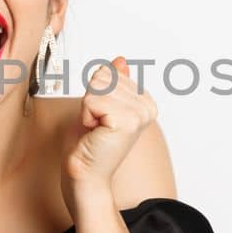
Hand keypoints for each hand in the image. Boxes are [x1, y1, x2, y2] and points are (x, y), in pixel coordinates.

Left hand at [63, 56, 157, 196]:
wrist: (85, 172)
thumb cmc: (89, 142)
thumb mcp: (100, 105)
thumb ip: (113, 82)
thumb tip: (121, 60)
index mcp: (145, 101)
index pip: (110, 72)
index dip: (96, 94)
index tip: (102, 117)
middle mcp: (147, 107)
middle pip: (103, 77)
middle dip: (91, 100)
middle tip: (97, 125)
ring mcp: (139, 113)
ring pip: (97, 86)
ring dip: (88, 109)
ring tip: (96, 129)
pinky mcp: (126, 121)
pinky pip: (92, 100)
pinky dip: (86, 116)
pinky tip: (95, 132)